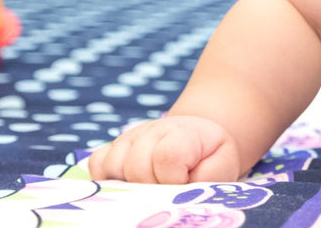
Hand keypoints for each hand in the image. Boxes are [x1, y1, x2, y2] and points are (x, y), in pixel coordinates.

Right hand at [88, 115, 241, 183]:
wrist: (197, 138)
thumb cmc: (210, 155)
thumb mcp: (223, 163)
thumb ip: (209, 175)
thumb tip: (183, 188)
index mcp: (181, 133)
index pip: (165, 156)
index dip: (172, 179)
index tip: (183, 183)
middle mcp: (151, 132)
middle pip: (136, 166)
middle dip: (151, 186)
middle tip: (167, 188)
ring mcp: (128, 139)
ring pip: (112, 166)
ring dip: (129, 184)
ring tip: (150, 185)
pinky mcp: (112, 149)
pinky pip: (96, 165)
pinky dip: (106, 179)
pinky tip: (127, 184)